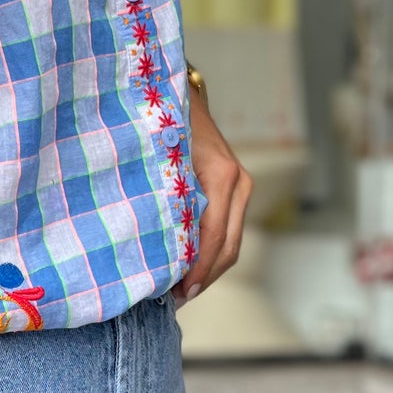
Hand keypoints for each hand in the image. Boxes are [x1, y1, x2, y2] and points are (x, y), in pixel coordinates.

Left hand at [173, 84, 254, 305]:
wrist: (180, 94)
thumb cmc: (163, 123)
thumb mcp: (161, 160)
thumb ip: (162, 199)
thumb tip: (150, 248)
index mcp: (223, 175)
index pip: (215, 235)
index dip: (198, 268)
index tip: (179, 291)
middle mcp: (239, 182)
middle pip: (229, 245)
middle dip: (205, 276)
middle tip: (176, 298)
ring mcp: (242, 186)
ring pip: (232, 241)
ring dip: (210, 269)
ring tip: (182, 289)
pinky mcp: (236, 189)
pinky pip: (229, 230)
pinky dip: (212, 252)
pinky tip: (190, 267)